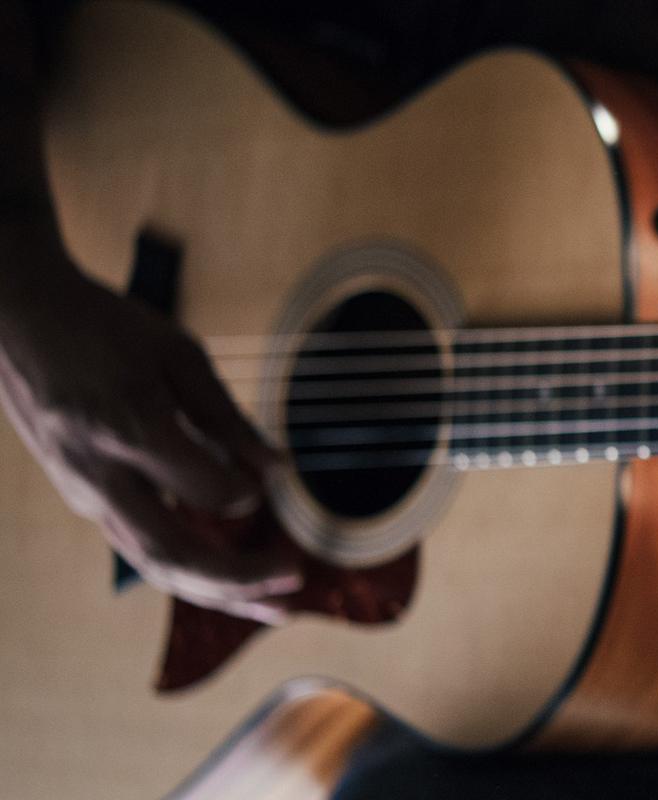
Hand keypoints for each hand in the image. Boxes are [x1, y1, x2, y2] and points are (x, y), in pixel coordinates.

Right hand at [0, 250, 298, 622]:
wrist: (18, 320)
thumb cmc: (104, 327)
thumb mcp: (178, 354)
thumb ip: (227, 417)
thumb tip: (278, 471)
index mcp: (129, 429)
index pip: (205, 490)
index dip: (247, 492)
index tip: (275, 481)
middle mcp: (101, 475)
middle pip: (173, 553)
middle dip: (239, 580)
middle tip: (296, 580)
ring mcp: (86, 493)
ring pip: (155, 563)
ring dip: (219, 592)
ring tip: (277, 607)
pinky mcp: (85, 499)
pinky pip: (141, 548)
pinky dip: (191, 572)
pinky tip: (233, 583)